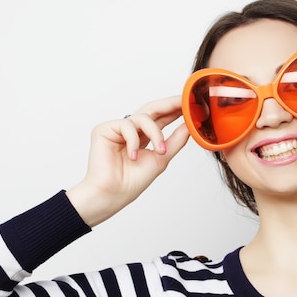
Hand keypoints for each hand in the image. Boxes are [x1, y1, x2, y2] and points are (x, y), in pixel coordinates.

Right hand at [66, 96, 188, 226]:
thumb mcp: (162, 157)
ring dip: (156, 133)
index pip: (162, 117)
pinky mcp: (104, 129)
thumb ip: (176, 140)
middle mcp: (132, 130)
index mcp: (144, 136)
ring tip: (159, 151)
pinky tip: (133, 155)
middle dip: (170, 105)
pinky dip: (134, 140)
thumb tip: (190, 126)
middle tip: (184, 102)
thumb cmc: (132, 181)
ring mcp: (118, 129)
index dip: (176, 109)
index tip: (191, 103)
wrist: (113, 194)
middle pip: (152, 109)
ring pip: (143, 118)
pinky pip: (126, 125)